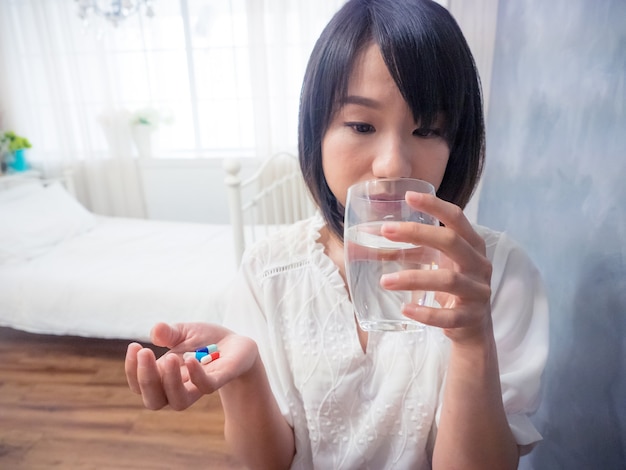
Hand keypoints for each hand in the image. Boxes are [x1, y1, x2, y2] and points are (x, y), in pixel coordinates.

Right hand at [125, 322, 258, 409]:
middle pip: (154, 401)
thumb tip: (156, 330)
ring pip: (177, 402)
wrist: (237, 344)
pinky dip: (196, 376)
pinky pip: (206, 388)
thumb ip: (169, 333)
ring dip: (170, 382)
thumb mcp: (184, 331)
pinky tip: (191, 360)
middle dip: (145, 379)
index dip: (132, 370)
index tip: (135, 346)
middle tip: (145, 352)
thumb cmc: (206, 341)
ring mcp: (199, 387)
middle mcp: (179, 387)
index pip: (140, 385)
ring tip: (171, 357)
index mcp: (164, 376)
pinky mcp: (220, 380)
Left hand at [379, 191, 492, 343]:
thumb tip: (368, 235)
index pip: (457, 218)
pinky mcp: (471, 318)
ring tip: (384, 281)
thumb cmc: (450, 287)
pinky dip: (425, 313)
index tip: (408, 196)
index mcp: (472, 245)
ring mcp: (478, 292)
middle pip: (451, 242)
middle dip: (417, 233)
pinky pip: (448, 316)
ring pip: (448, 280)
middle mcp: (479, 265)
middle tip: (385, 230)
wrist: (473, 328)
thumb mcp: (434, 263)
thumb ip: (408, 249)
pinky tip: (405, 308)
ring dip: (413, 278)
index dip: (435, 205)